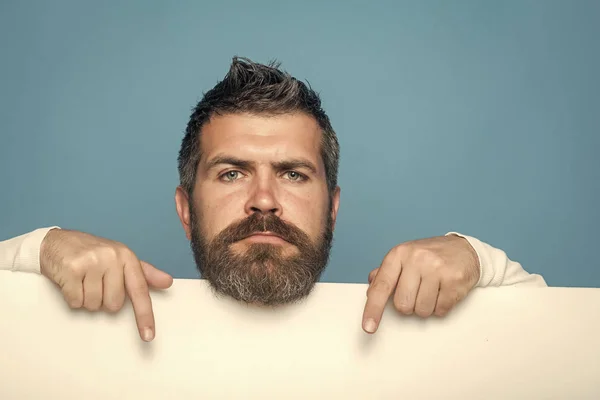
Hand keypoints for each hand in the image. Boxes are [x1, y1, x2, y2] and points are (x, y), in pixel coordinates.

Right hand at [40, 228, 172, 341]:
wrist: (57, 241)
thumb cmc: (92, 252)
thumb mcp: (121, 258)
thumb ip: (144, 273)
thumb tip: (167, 282)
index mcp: (127, 256)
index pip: (140, 290)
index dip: (144, 315)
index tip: (148, 335)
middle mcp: (112, 257)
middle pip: (114, 304)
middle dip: (103, 300)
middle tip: (95, 283)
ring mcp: (92, 262)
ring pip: (94, 305)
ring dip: (86, 299)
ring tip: (82, 281)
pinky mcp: (72, 269)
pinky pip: (76, 301)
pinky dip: (72, 297)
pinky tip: (71, 282)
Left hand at [362, 234, 479, 333]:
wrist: (464, 249)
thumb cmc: (430, 255)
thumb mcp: (404, 258)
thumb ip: (385, 274)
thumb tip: (370, 290)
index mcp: (399, 254)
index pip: (381, 286)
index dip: (373, 309)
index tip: (368, 327)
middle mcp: (416, 259)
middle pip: (402, 305)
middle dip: (409, 305)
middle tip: (417, 292)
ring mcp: (436, 268)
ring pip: (422, 310)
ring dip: (426, 307)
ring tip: (432, 290)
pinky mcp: (454, 280)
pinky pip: (440, 310)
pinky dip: (441, 307)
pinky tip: (443, 291)